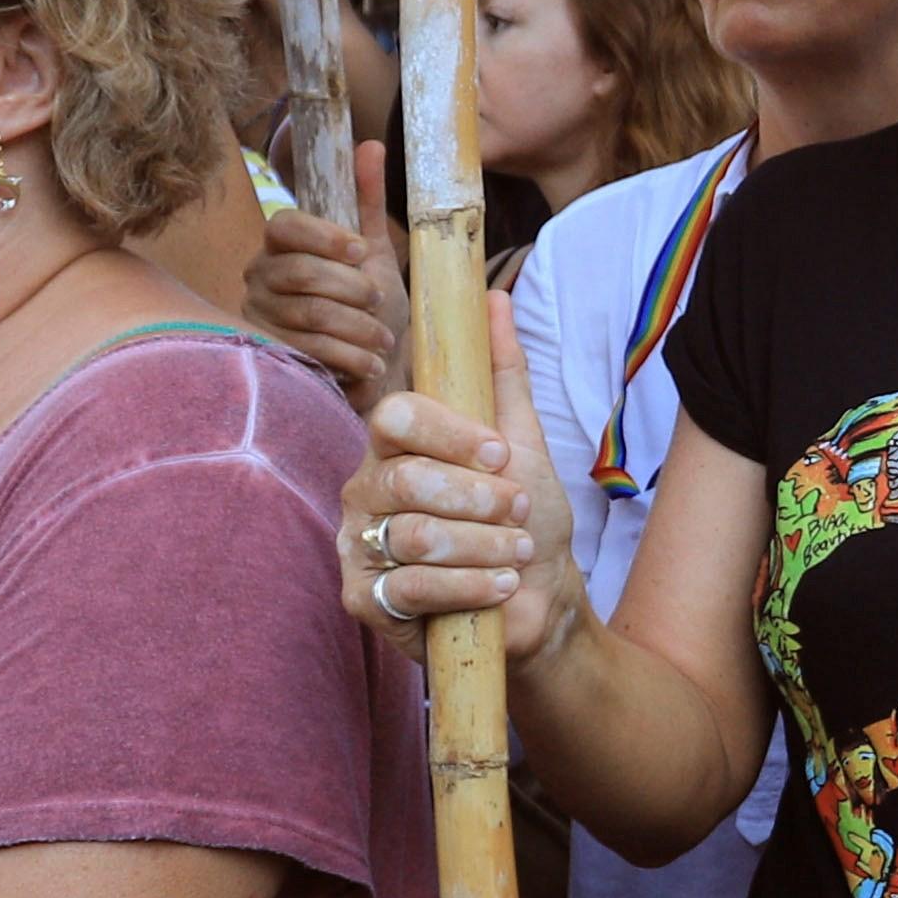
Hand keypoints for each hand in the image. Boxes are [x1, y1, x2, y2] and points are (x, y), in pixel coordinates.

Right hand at [248, 205, 405, 418]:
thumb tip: (370, 145)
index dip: (324, 236)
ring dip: (358, 327)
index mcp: (281, 245)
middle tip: (380, 301)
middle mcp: (260, 277)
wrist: (374, 366)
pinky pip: (310, 350)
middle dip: (352, 288)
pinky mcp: (269, 356)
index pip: (284, 225)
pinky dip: (350, 357)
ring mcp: (259, 317)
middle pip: (301, 272)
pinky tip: (371, 363)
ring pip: (310, 312)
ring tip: (384, 339)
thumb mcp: (374, 250)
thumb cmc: (370, 306)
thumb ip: (367, 200)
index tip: (361, 251)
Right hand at [343, 297, 571, 662]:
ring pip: (415, 535)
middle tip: (520, 511)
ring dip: (484, 545)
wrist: (538, 598)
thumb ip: (503, 373)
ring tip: (516, 552)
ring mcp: (358, 545)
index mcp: (394, 445)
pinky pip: (411, 587)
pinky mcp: (364, 599)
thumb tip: (494, 299)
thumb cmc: (524, 518)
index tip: (501, 454)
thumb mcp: (521, 440)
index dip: (451, 434)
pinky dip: (470, 586)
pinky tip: (500, 586)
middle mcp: (365, 490)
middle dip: (480, 498)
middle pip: (406, 479)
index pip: (396, 417)